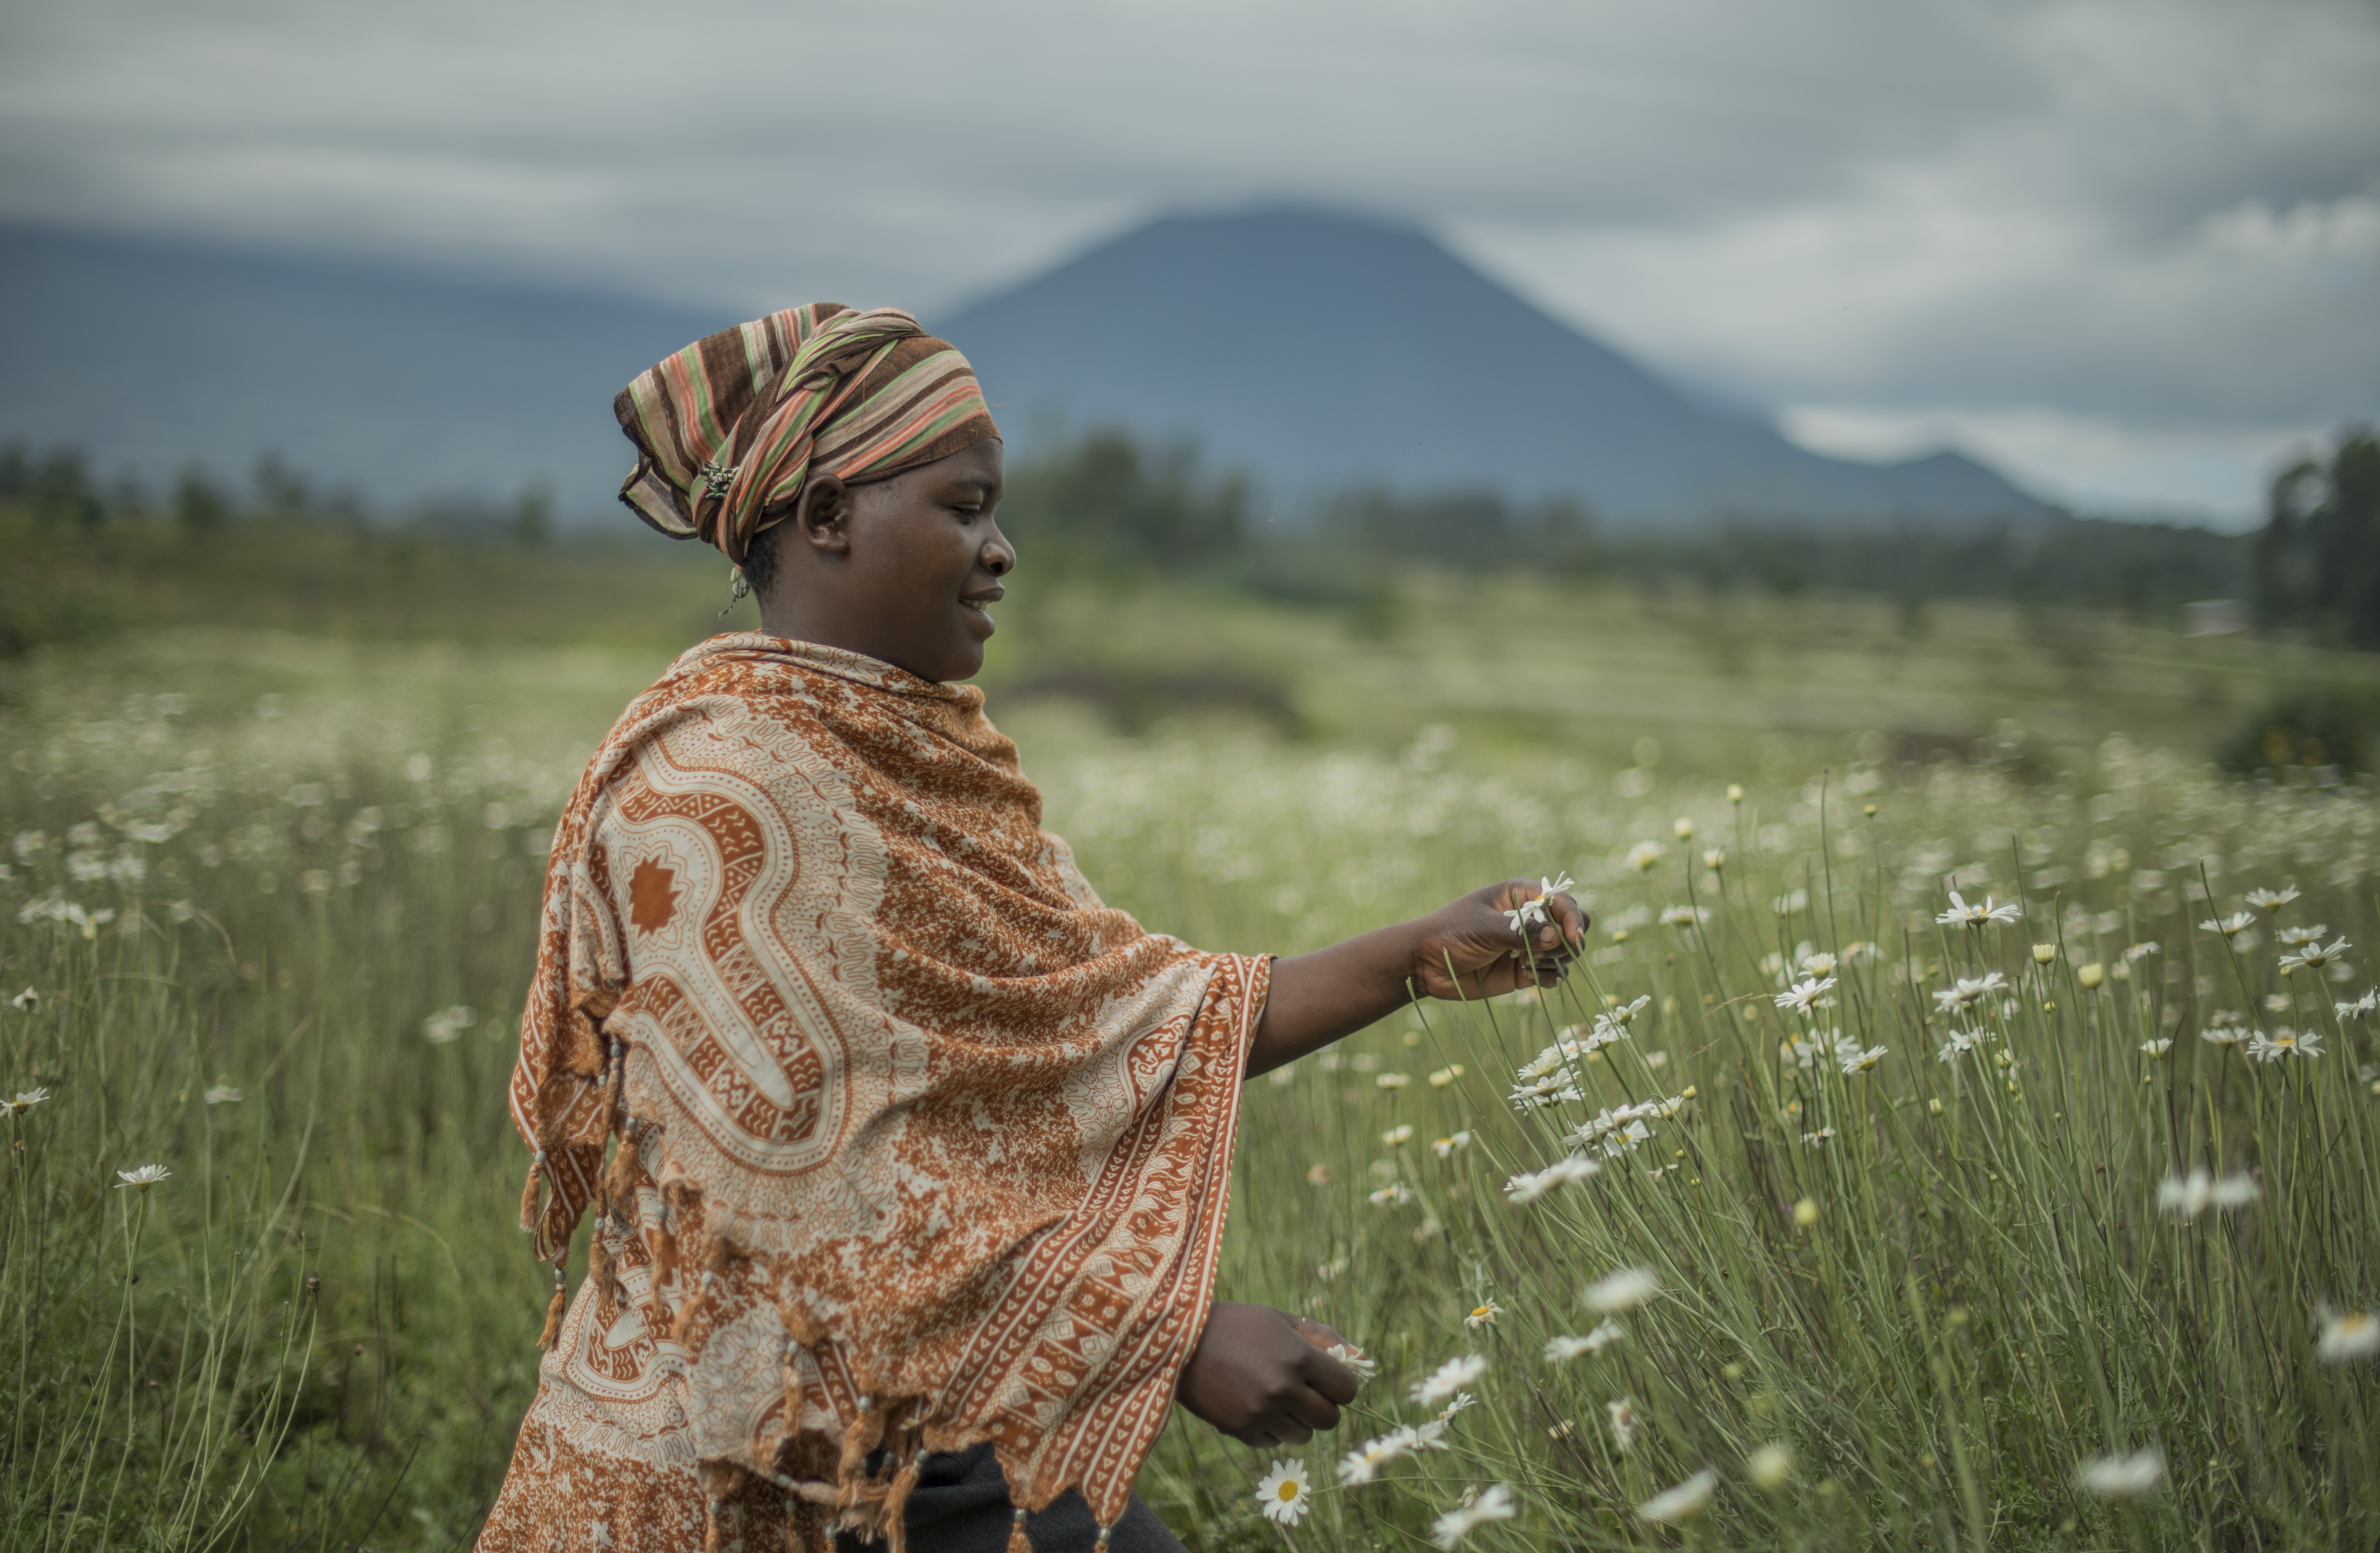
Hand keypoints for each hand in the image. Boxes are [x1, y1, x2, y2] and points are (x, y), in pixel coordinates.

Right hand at [1176, 1303, 1360, 1446]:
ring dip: (1297, 1421)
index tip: (1327, 1381)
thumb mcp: (1279, 1319)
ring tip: (1276, 1399)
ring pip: (1304, 1436)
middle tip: (1303, 1392)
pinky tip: (1254, 1406)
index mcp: (1298, 1356)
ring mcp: (1262, 1412)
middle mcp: (1284, 1387)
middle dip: (1322, 1407)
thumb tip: (1360, 1355)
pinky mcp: (1241, 1429)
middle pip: (1329, 1418)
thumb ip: (1322, 1336)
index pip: (1346, 1389)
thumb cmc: (1235, 1325)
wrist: (1178, 1342)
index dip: (1340, 1386)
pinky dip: (1270, 1430)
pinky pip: (1274, 1443)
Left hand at [1406, 880, 1587, 1000]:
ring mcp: (1529, 945)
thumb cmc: (1451, 934)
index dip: (1571, 918)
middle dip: (1567, 942)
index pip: (1560, 901)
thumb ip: (1521, 933)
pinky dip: (1548, 977)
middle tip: (1544, 954)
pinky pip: (1552, 974)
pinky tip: (1525, 977)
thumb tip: (1558, 937)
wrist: (1426, 964)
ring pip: (1565, 952)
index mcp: (1520, 895)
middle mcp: (1530, 918)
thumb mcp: (1485, 928)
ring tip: (1525, 965)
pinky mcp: (1524, 970)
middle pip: (1570, 926)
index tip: (1573, 938)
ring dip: (1555, 961)